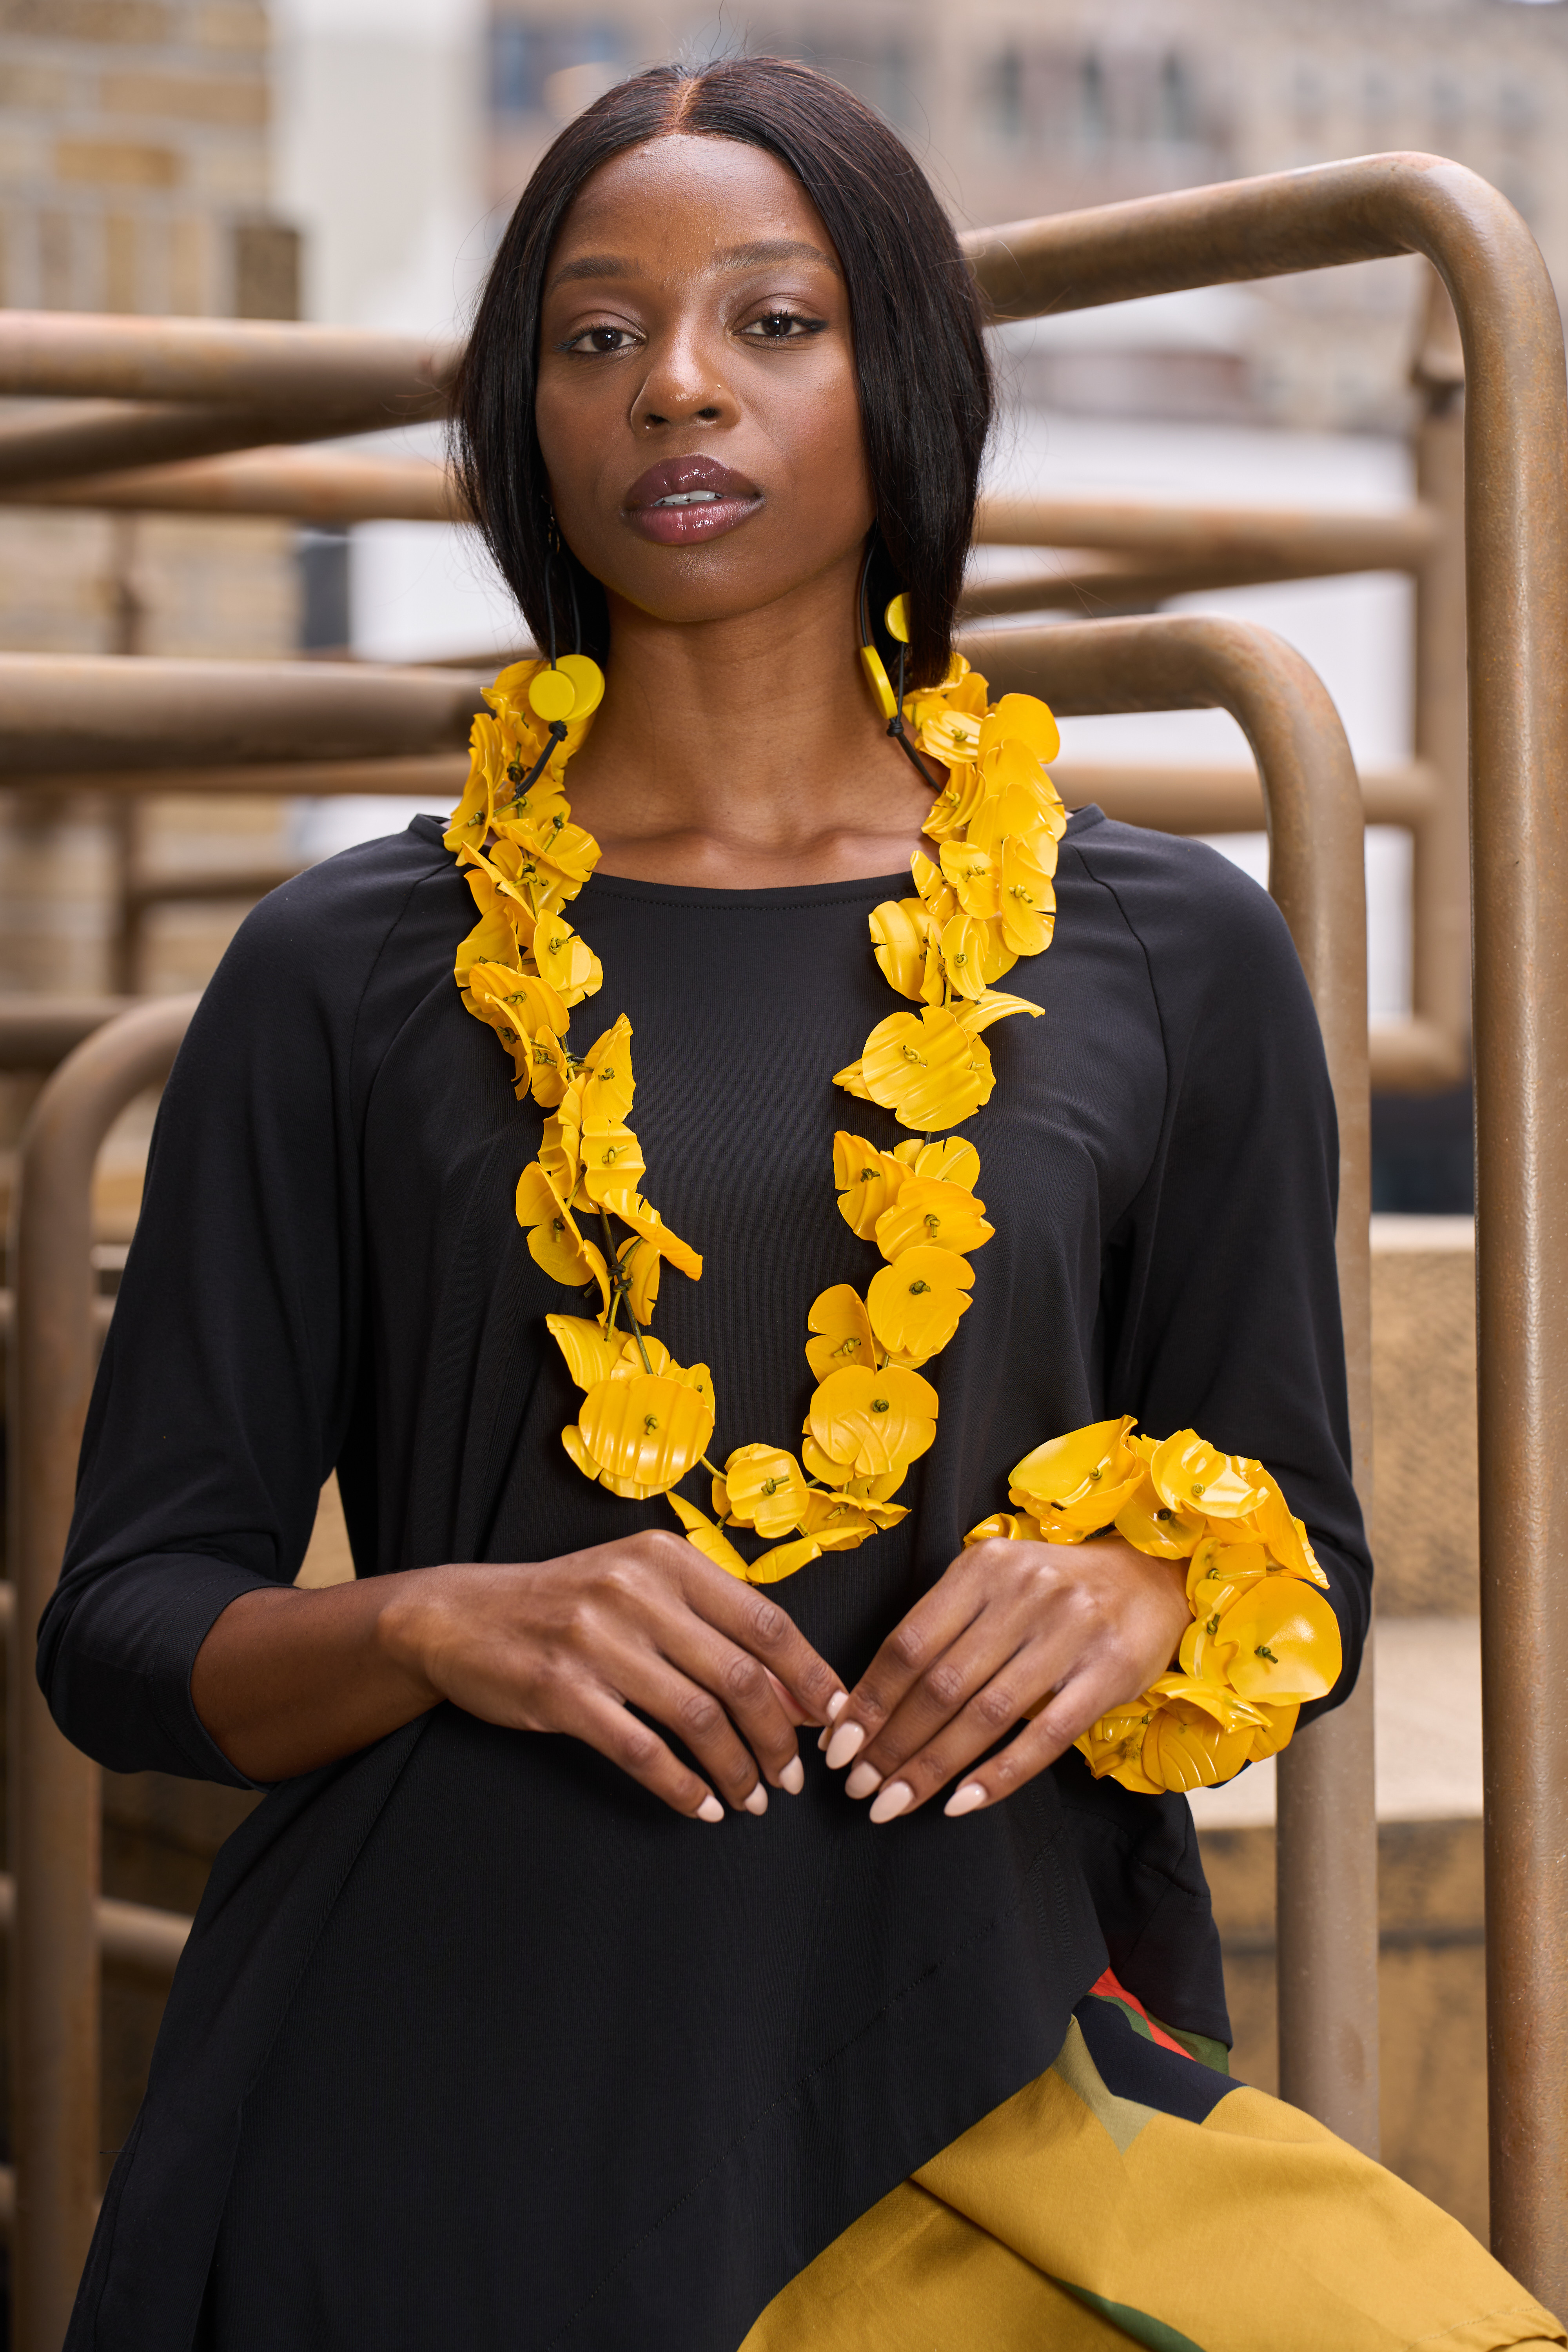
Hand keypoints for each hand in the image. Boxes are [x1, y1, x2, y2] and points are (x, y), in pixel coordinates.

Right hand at [381, 1530, 844, 1822]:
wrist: (462, 1617)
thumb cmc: (570, 1604)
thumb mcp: (642, 1588)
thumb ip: (715, 1625)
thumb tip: (798, 1691)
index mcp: (666, 1559)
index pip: (766, 1621)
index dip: (811, 1676)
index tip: (837, 1719)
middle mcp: (635, 1591)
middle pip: (741, 1675)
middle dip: (780, 1737)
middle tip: (794, 1776)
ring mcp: (596, 1640)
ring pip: (698, 1718)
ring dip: (737, 1768)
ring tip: (753, 1798)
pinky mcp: (561, 1691)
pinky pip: (642, 1750)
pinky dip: (682, 1787)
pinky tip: (701, 1806)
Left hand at [819, 1535, 1188, 1822]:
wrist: (1149, 1576)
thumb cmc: (1052, 1590)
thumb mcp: (993, 1584)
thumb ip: (942, 1627)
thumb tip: (868, 1701)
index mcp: (983, 1567)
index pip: (908, 1643)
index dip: (867, 1699)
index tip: (837, 1745)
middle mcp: (1024, 1592)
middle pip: (940, 1684)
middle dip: (891, 1743)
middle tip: (858, 1787)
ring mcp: (1070, 1632)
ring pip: (985, 1715)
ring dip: (932, 1767)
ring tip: (892, 1803)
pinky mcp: (1108, 1673)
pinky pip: (1045, 1736)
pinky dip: (998, 1775)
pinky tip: (960, 1803)